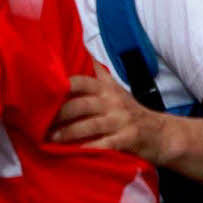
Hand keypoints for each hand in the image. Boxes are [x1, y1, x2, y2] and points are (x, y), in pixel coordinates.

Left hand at [50, 64, 169, 163]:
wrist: (162, 134)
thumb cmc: (130, 111)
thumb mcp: (115, 89)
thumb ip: (97, 74)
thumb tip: (82, 49)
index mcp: (106, 89)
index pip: (80, 82)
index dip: (61, 86)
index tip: (40, 92)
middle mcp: (112, 102)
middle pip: (81, 104)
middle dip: (59, 114)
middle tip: (40, 122)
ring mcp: (121, 120)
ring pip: (90, 125)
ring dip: (69, 133)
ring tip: (51, 139)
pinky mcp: (128, 139)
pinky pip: (105, 144)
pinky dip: (89, 149)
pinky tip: (74, 153)